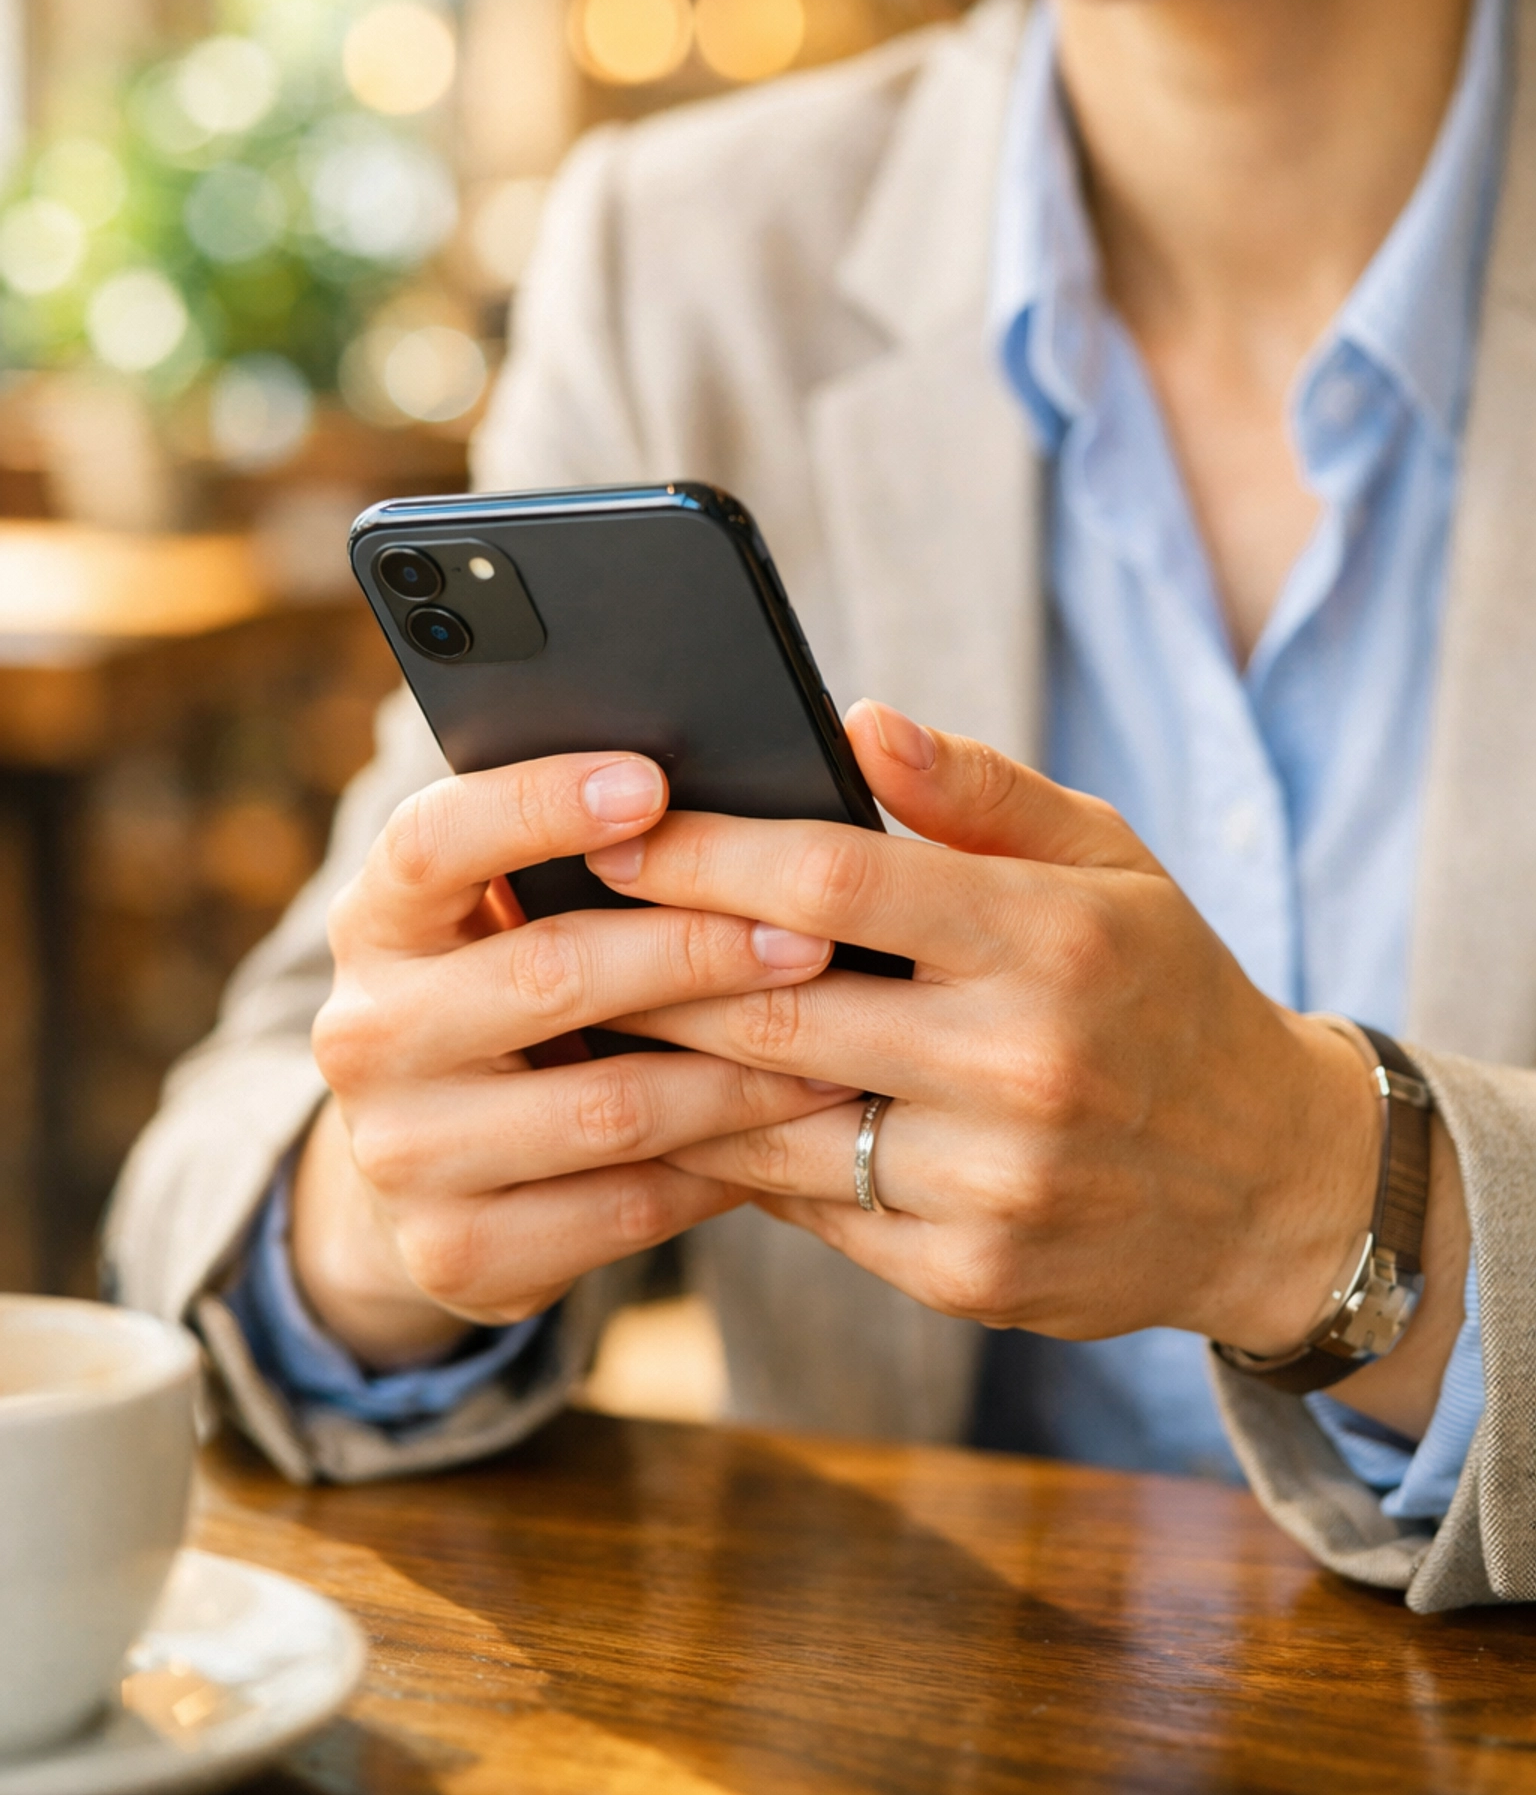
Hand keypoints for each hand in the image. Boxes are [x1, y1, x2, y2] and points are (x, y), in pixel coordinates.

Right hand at [292, 751, 850, 1369]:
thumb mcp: (499, 919)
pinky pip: (625, 1208)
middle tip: (811, 936)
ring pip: (607, 1106)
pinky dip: (720, 1167)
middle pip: (548, 974)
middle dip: (695, 951)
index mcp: (376, 920)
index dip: (539, 804)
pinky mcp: (457, 1251)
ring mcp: (402, 1153)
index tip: (653, 782)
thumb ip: (576, 860)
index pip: (433, 840)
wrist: (422, 1177)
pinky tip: (786, 1132)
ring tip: (837, 1047)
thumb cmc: (508, 997)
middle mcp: (365, 1032)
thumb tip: (730, 800)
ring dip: (738, 1076)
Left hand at [588, 703, 1466, 1427]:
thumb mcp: (1111, 864)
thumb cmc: (1167, 990)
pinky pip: (810, 1206)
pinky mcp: (969, 1275)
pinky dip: (737, 1155)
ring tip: (584, 1023)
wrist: (1272, 1185)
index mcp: (1052, 941)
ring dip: (665, 1072)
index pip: (835, 884)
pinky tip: (681, 1110)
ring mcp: (993, 1185)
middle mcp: (1021, 1066)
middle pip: (774, 1008)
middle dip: (646, 965)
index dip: (706, 854)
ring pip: (772, 1122)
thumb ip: (981, 794)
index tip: (615, 831)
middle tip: (554, 928)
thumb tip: (856, 723)